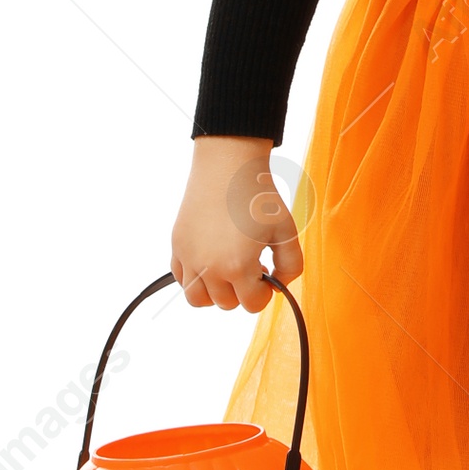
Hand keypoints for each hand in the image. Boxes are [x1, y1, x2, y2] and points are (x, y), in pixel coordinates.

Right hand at [170, 135, 303, 311]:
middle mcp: (208, 267)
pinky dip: (195, 278)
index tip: (266, 272)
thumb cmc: (259, 196)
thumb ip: (291, 265)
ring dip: (215, 292)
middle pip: (226, 303)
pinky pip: (181, 278)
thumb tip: (279, 284)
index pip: (252, 304)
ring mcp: (189, 257)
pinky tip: (211, 259)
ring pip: (198, 298)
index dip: (264, 293)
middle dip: (242, 290)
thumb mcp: (287, 231)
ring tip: (228, 270)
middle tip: (251, 265)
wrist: (228, 165)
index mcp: (237, 266)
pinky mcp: (177, 245)